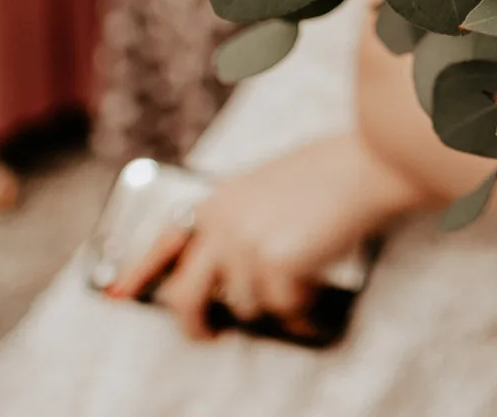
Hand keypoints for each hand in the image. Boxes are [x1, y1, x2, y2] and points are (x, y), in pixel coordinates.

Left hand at [105, 135, 421, 340]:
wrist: (374, 161)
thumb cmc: (339, 169)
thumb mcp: (273, 185)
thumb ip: (245, 219)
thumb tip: (234, 268)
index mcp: (220, 198)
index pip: (165, 240)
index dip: (141, 270)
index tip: (121, 295)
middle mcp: (223, 222)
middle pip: (186, 294)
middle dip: (194, 322)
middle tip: (210, 334)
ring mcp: (246, 243)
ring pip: (245, 305)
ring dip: (274, 303)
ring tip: (303, 284)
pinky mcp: (277, 262)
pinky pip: (283, 309)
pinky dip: (301, 310)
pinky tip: (316, 295)